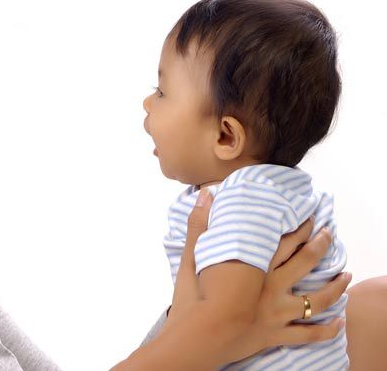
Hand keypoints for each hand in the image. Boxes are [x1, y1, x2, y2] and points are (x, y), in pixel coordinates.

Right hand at [168, 189, 349, 362]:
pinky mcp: (276, 335)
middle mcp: (271, 287)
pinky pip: (308, 334)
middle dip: (319, 245)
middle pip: (303, 262)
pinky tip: (338, 323)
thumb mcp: (190, 260)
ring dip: (335, 287)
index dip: (298, 227)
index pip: (282, 241)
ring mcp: (277, 312)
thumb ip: (199, 227)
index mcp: (253, 267)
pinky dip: (326, 330)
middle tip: (328, 233)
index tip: (309, 216)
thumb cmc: (191, 302)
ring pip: (316, 299)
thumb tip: (205, 194)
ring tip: (345, 276)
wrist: (196, 340)